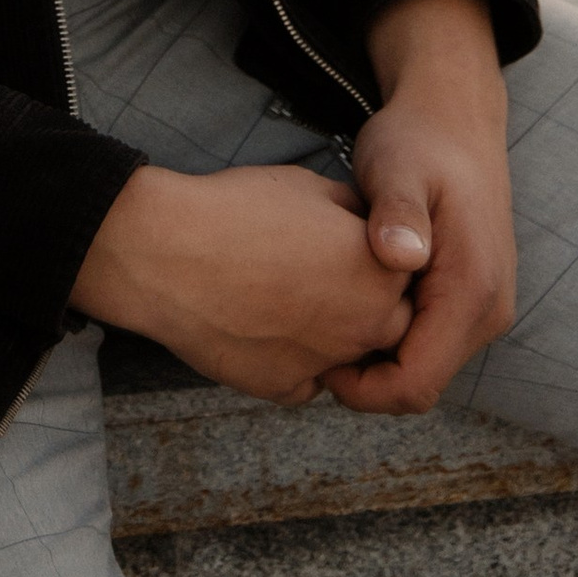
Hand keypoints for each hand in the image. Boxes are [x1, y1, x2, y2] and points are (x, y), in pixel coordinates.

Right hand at [69, 161, 415, 402]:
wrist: (169, 252)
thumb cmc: (240, 209)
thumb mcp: (312, 187)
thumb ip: (356, 215)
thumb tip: (368, 227)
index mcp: (381, 272)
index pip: (408, 276)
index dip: (379, 259)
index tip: (350, 246)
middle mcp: (365, 326)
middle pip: (387, 324)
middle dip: (365, 303)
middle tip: (322, 274)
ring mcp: (326, 363)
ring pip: (346, 355)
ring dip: (332, 333)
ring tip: (288, 294)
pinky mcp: (283, 389)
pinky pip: (305, 379)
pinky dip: (292, 359)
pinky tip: (261, 322)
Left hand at [323, 0, 514, 415]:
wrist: (454, 119)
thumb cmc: (419, 141)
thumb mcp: (397, 167)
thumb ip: (398, 212)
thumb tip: (401, 257)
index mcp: (472, 290)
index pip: (417, 384)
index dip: (362, 388)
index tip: (315, 356)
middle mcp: (488, 311)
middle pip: (419, 385)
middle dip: (365, 378)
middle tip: (312, 337)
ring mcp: (483, 309)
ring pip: (422, 367)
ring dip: (376, 357)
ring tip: (327, 317)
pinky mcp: (470, 301)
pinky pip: (426, 344)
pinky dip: (388, 337)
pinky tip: (351, 303)